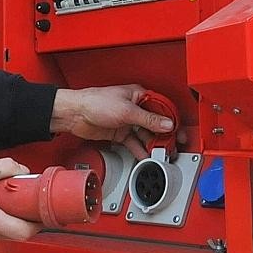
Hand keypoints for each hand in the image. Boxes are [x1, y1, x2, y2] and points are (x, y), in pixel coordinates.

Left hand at [50, 85, 174, 159]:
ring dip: (152, 144)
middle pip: (155, 123)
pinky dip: (140, 149)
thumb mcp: (126, 110)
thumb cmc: (95, 102)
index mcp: (138, 96)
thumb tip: (166, 124)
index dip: (171, 120)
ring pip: (145, 134)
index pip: (161, 108)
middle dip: (163, 135)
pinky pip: (134, 142)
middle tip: (171, 147)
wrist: (74, 113)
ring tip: (160, 154)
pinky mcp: (119, 132)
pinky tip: (145, 156)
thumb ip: (148, 119)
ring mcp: (127, 121)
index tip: (177, 132)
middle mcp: (134, 108)